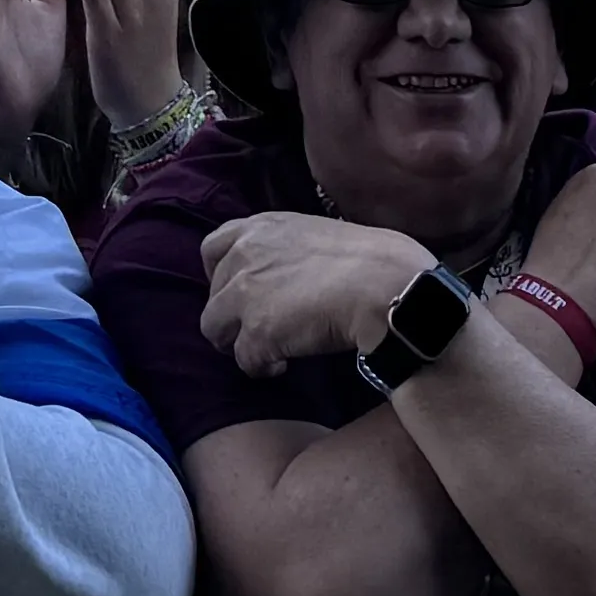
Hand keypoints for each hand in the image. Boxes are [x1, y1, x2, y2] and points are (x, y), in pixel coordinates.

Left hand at [194, 209, 441, 375]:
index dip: (221, 276)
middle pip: (211, 294)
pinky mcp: (257, 332)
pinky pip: (243, 360)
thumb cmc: (368, 258)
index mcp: (260, 227)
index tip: (240, 292)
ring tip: (268, 350)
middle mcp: (244, 255)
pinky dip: (261, 368)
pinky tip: (283, 367)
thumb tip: (287, 273)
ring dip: (238, 342)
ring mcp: (245, 294)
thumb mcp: (314, 234)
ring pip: (214, 329)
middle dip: (232, 314)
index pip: (213, 248)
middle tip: (260, 327)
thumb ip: (286, 250)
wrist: (384, 284)